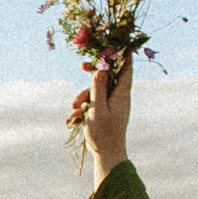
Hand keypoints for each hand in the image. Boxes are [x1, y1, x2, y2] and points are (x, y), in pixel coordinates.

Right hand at [69, 56, 132, 179]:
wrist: (107, 156)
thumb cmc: (105, 134)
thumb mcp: (98, 109)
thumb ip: (99, 88)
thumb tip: (101, 68)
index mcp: (122, 94)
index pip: (127, 69)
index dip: (124, 54)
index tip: (119, 41)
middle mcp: (118, 97)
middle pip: (108, 76)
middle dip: (93, 72)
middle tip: (81, 65)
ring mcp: (111, 105)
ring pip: (96, 91)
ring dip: (82, 96)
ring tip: (72, 109)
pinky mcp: (104, 113)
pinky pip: (92, 104)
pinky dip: (82, 109)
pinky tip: (71, 119)